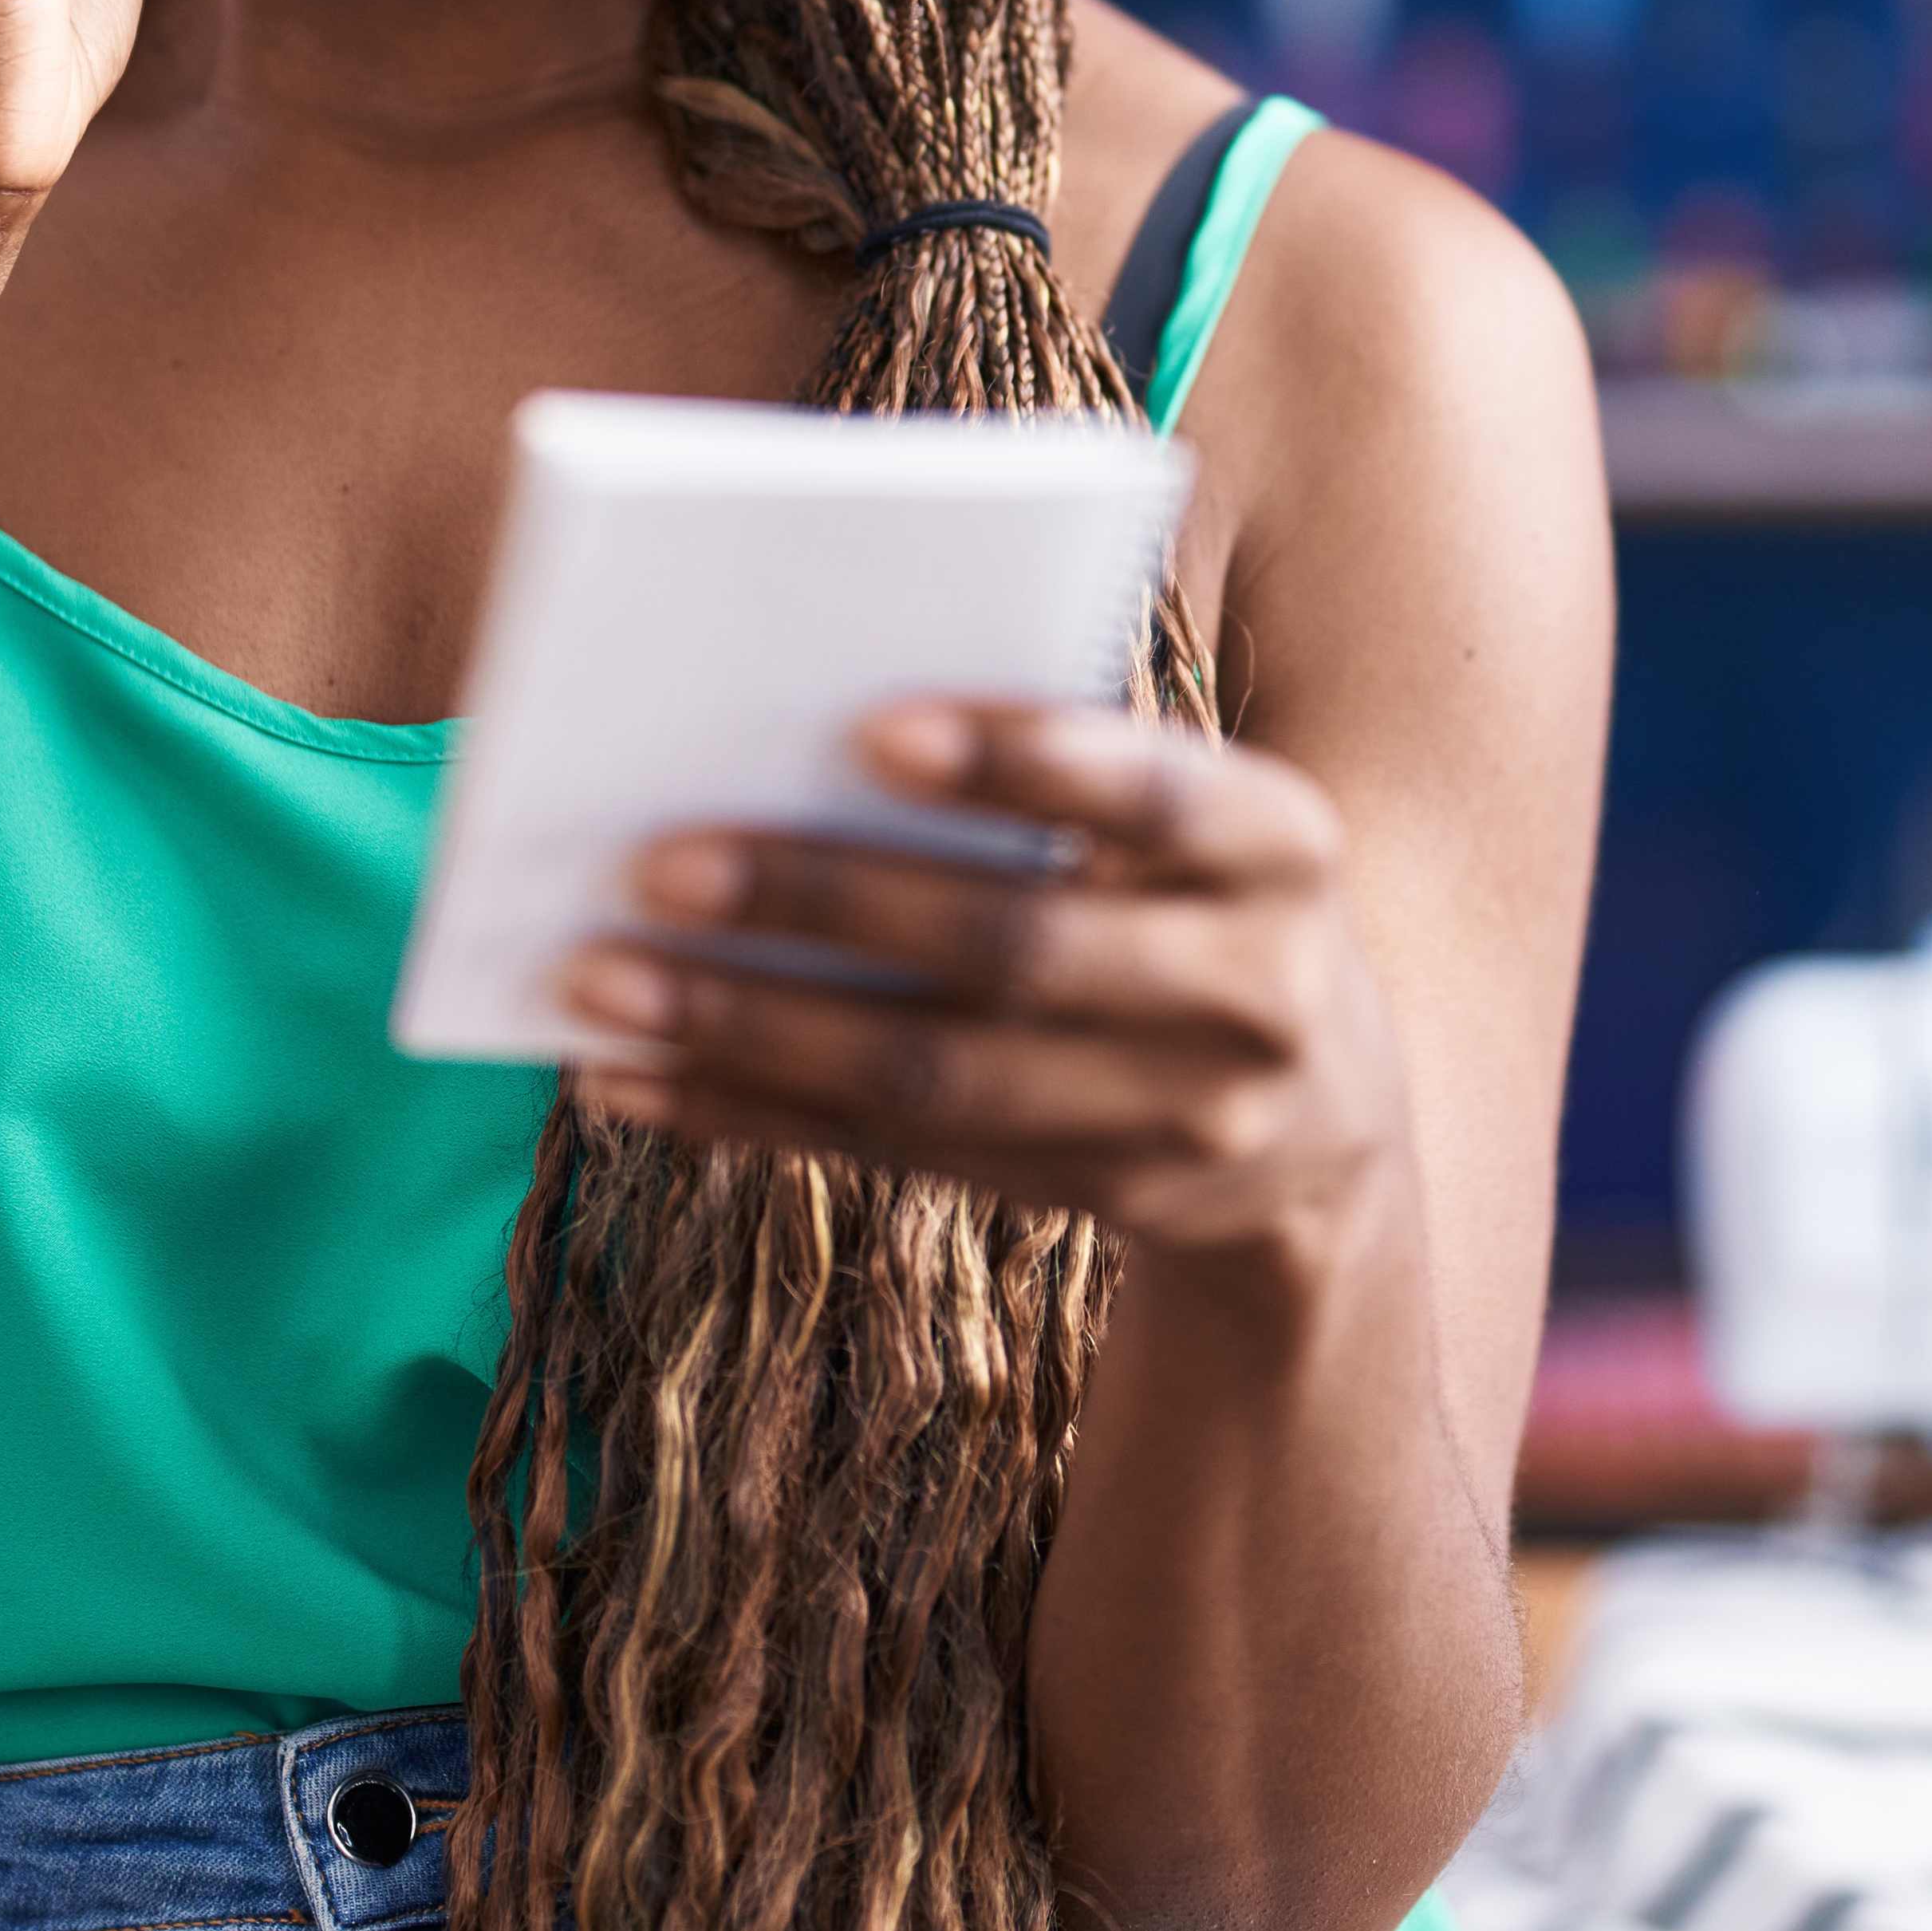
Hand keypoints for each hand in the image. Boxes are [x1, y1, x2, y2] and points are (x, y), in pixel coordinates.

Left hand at [560, 702, 1411, 1275]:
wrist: (1330, 1125)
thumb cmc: (1197, 899)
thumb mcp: (1196, 824)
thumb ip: (1066, 772)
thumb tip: (805, 737)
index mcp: (1286, 843)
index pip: (1157, 791)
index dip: (1023, 760)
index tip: (870, 726)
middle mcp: (1260, 987)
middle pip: (1020, 948)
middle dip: (828, 902)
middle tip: (656, 860)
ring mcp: (1190, 1119)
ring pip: (940, 1077)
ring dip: (752, 1029)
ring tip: (602, 978)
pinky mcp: (1106, 1204)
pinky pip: (900, 1157)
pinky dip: (755, 1114)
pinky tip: (639, 1077)